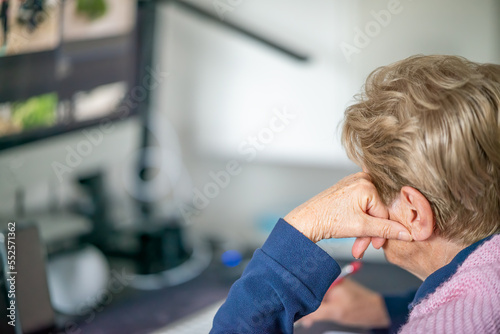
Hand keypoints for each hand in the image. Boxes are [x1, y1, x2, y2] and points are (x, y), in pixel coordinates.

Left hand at [284, 172, 411, 256]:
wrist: (306, 220)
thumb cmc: (328, 220)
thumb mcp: (362, 228)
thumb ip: (387, 230)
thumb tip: (408, 233)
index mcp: (367, 184)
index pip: (385, 212)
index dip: (381, 232)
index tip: (375, 246)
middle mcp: (362, 178)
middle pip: (377, 211)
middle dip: (370, 233)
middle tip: (362, 248)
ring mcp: (353, 182)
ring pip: (369, 210)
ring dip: (364, 229)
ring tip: (355, 244)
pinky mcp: (347, 188)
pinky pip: (361, 206)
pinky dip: (358, 220)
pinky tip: (351, 230)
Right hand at [298, 279, 389, 328]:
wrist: (378, 312)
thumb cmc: (361, 309)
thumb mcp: (336, 312)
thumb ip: (317, 312)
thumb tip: (301, 316)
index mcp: (329, 281)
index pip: (308, 290)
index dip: (300, 300)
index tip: (294, 310)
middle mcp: (330, 282)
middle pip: (311, 294)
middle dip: (305, 307)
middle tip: (300, 319)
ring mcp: (333, 288)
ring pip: (316, 299)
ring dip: (311, 310)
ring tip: (307, 320)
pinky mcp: (336, 295)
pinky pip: (322, 301)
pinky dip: (318, 310)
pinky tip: (314, 317)